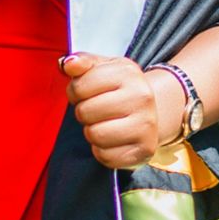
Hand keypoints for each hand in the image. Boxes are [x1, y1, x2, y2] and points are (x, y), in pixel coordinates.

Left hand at [59, 53, 184, 169]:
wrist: (151, 110)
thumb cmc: (119, 89)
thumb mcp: (102, 68)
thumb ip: (81, 62)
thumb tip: (67, 64)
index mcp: (128, 72)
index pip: (80, 86)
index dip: (75, 91)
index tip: (85, 93)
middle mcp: (142, 97)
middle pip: (85, 112)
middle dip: (84, 112)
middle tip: (96, 110)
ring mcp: (146, 125)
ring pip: (95, 135)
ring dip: (92, 132)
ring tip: (103, 124)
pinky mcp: (145, 149)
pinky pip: (106, 156)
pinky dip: (102, 150)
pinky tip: (112, 140)